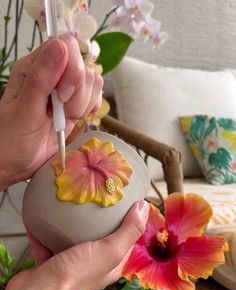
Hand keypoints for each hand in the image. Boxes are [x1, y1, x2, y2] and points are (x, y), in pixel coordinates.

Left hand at [0, 34, 102, 188]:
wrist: (14, 165)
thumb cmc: (11, 140)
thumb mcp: (24, 109)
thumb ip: (42, 77)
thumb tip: (62, 46)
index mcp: (34, 67)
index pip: (67, 46)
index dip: (72, 69)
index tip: (62, 96)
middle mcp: (52, 74)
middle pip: (84, 66)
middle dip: (78, 93)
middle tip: (62, 112)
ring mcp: (65, 90)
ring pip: (93, 82)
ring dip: (84, 104)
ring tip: (65, 119)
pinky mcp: (75, 105)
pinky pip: (95, 97)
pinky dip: (91, 109)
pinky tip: (77, 119)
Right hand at [4, 201, 148, 289]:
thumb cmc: (76, 275)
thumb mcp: (110, 251)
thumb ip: (128, 231)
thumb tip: (144, 206)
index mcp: (111, 264)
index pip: (125, 238)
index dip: (127, 218)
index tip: (124, 196)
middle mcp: (92, 264)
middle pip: (97, 236)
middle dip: (97, 216)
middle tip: (95, 193)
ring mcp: (68, 264)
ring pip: (70, 238)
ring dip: (68, 222)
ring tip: (68, 199)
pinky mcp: (47, 263)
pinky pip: (45, 241)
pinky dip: (42, 229)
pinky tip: (39, 213)